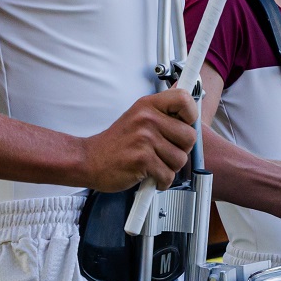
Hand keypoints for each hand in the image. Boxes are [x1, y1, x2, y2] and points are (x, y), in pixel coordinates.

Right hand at [82, 88, 198, 191]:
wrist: (88, 160)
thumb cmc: (116, 143)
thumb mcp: (138, 117)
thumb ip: (162, 114)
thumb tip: (190, 110)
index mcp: (148, 105)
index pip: (185, 99)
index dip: (191, 115)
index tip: (184, 124)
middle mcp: (147, 118)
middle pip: (189, 136)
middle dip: (181, 150)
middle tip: (164, 152)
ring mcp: (144, 139)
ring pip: (180, 159)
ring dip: (170, 168)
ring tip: (153, 164)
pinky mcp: (142, 160)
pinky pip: (168, 175)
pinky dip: (161, 181)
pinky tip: (149, 175)